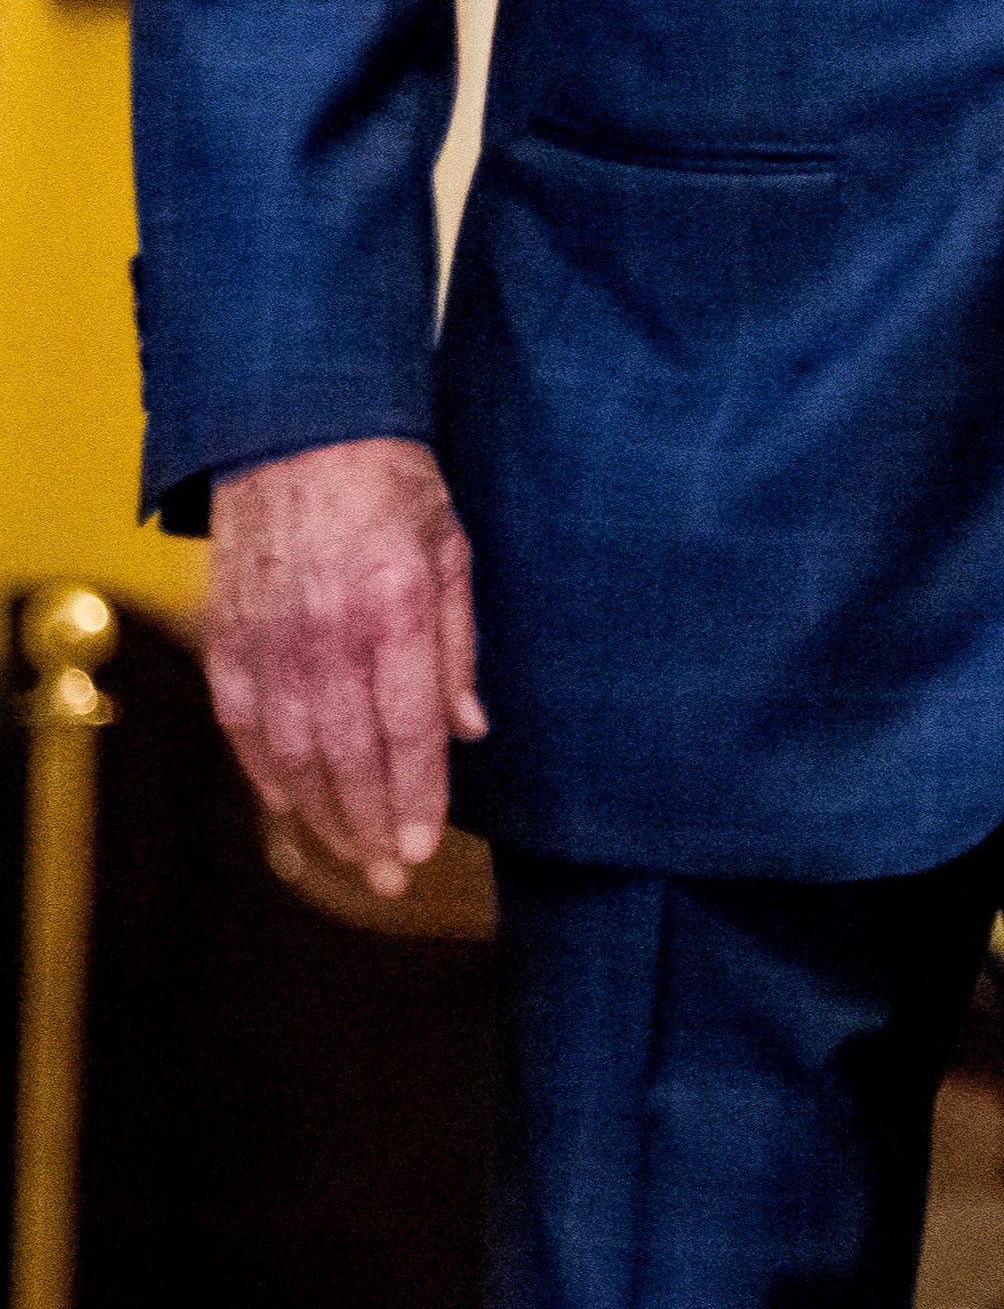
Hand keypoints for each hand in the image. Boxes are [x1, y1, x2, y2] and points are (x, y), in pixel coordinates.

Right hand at [204, 436, 485, 898]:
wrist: (295, 431)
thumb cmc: (392, 485)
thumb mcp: (452, 550)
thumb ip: (458, 646)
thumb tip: (471, 732)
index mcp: (394, 611)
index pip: (407, 729)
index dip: (415, 797)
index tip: (423, 849)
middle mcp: (326, 634)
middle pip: (347, 756)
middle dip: (370, 825)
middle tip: (391, 877)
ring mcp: (269, 639)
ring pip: (290, 752)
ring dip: (319, 813)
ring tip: (350, 856)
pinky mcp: (228, 636)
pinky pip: (241, 723)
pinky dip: (262, 771)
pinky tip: (287, 807)